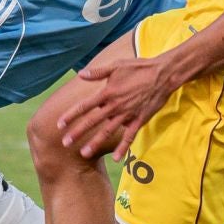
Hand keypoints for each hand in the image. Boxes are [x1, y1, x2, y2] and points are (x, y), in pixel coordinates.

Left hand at [59, 52, 187, 160]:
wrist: (163, 75)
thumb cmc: (139, 68)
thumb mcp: (116, 65)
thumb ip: (97, 72)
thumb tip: (80, 74)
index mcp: (107, 92)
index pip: (84, 106)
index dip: (70, 115)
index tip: (59, 125)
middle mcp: (114, 105)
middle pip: (92, 121)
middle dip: (77, 133)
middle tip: (65, 143)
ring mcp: (127, 115)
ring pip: (108, 132)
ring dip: (95, 143)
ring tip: (84, 153)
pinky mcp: (139, 120)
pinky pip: (129, 137)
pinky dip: (122, 148)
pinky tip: (116, 159)